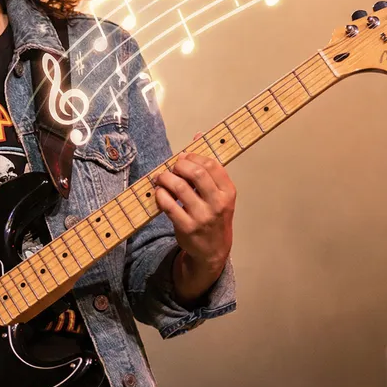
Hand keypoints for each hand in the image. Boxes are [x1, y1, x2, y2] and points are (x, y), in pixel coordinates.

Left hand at [154, 143, 235, 281]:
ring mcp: (202, 217)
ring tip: (161, 178)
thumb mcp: (219, 194)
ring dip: (166, 178)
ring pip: (179, 187)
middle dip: (179, 165)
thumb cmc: (214, 216)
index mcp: (228, 192)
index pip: (211, 165)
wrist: (213, 251)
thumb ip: (208, 167)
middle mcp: (217, 204)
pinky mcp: (186, 227)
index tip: (184, 157)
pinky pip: (168, 204)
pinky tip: (159, 192)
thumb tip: (198, 136)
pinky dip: (160, 194)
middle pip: (196, 173)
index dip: (194, 156)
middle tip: (173, 167)